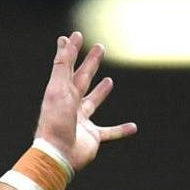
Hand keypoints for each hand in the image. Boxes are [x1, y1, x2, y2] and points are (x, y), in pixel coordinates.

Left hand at [36, 31, 135, 170]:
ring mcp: (82, 122)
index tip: (77, 35)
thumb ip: (62, 65)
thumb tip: (64, 39)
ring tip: (109, 81)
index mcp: (61, 93)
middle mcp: (70, 106)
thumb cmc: (56, 121)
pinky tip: (133, 127)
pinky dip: (121, 130)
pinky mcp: (92, 137)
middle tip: (99, 48)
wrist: (57, 155)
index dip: (72, 51)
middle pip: (82, 80)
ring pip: (93, 104)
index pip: (68, 67)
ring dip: (100, 93)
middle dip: (90, 64)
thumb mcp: (58, 89)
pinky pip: (110, 132)